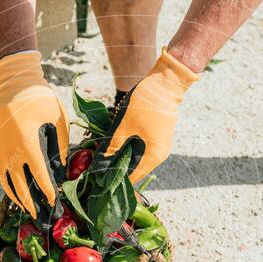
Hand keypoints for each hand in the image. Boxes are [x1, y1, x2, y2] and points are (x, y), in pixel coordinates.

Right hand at [0, 51, 68, 219]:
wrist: (14, 86)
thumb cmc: (41, 100)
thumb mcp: (58, 119)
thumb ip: (61, 146)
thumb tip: (62, 171)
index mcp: (27, 143)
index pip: (39, 175)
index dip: (48, 192)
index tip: (56, 204)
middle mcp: (11, 151)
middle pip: (22, 186)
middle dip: (34, 205)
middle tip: (44, 219)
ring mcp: (1, 152)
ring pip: (9, 185)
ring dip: (21, 201)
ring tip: (31, 213)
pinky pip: (2, 177)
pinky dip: (10, 189)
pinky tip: (18, 198)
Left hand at [99, 48, 199, 182]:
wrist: (166, 82)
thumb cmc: (145, 104)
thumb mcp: (124, 126)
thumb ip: (112, 146)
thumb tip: (100, 163)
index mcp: (152, 156)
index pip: (132, 177)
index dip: (115, 179)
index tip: (98, 178)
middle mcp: (158, 155)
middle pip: (134, 168)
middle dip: (115, 166)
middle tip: (96, 162)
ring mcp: (159, 145)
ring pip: (136, 157)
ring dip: (120, 155)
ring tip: (102, 151)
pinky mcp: (157, 136)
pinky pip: (140, 148)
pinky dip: (127, 147)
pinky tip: (114, 142)